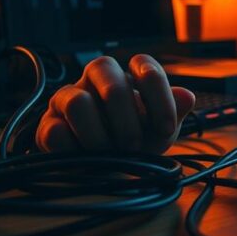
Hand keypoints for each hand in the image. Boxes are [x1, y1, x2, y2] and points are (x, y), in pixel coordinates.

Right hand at [35, 55, 194, 153]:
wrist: (104, 172)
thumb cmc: (135, 143)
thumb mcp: (159, 131)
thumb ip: (173, 112)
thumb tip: (187, 96)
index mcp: (128, 75)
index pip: (143, 63)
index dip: (157, 94)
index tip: (165, 127)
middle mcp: (96, 79)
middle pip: (103, 70)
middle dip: (124, 115)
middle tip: (133, 146)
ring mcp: (68, 98)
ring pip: (77, 101)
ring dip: (98, 135)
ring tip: (107, 155)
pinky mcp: (48, 124)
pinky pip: (54, 130)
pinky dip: (73, 150)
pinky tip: (83, 159)